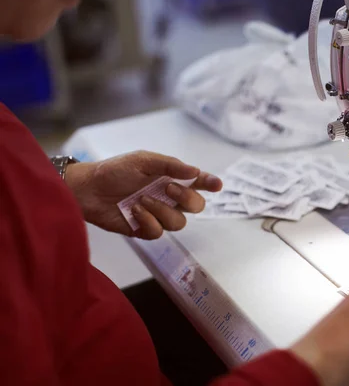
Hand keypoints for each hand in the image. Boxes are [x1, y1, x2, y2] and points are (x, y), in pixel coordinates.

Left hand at [65, 151, 222, 239]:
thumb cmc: (114, 171)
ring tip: (141, 200)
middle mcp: (169, 198)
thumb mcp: (143, 160)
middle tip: (169, 188)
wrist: (87, 190)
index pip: (198, 182)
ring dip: (162, 210)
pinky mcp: (145, 229)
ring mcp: (158, 215)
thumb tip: (195, 171)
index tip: (216, 184)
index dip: (210, 183)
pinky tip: (134, 211)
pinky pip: (158, 232)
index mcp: (172, 178)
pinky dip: (148, 221)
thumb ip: (170, 165)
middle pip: (196, 206)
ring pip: (179, 222)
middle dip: (187, 198)